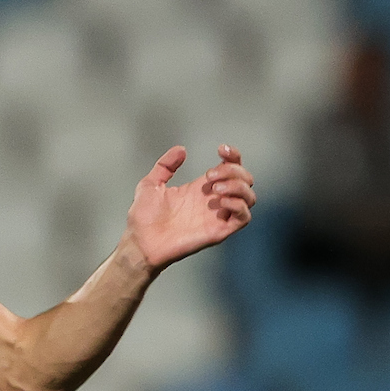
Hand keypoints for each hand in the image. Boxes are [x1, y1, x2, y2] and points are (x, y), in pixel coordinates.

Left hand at [124, 145, 255, 272]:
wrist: (140, 242)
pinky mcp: (219, 231)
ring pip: (249, 197)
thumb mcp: (150, 184)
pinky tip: (220, 202)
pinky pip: (243, 218)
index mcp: (202, 188)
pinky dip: (238, 205)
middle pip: (245, 179)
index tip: (221, 149)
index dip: (233, 155)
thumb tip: (181, 150)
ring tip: (215, 188)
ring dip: (237, 186)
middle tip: (209, 176)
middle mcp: (214, 201)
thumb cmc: (143, 218)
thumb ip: (165, 165)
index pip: (231, 168)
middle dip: (233, 171)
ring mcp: (218, 216)